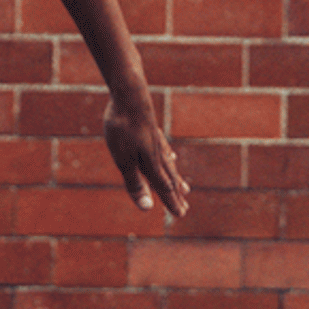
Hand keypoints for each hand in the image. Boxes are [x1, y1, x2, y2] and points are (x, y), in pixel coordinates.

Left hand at [103, 89, 189, 220]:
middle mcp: (157, 154)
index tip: (180, 215)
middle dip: (175, 195)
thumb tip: (147, 208)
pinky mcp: (151, 129)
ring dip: (175, 178)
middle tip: (184, 208)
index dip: (171, 203)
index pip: (164, 188)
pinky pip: (163, 149)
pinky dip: (169, 157)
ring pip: (168, 165)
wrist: (129, 94)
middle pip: (169, 179)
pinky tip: (171, 157)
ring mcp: (155, 141)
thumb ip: (135, 184)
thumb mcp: (124, 160)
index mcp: (151, 164)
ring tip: (184, 188)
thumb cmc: (123, 128)